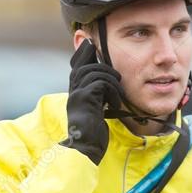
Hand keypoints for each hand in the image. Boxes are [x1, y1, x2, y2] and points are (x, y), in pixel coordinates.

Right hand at [60, 39, 122, 164]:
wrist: (86, 148)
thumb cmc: (93, 132)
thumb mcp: (96, 109)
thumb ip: (98, 94)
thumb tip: (109, 81)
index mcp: (76, 91)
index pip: (77, 64)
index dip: (83, 52)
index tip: (90, 43)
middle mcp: (73, 90)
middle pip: (84, 63)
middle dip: (100, 62)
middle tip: (114, 75)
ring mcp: (77, 94)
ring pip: (95, 71)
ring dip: (111, 79)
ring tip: (118, 92)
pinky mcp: (85, 99)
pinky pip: (101, 83)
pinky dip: (113, 91)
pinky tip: (116, 103)